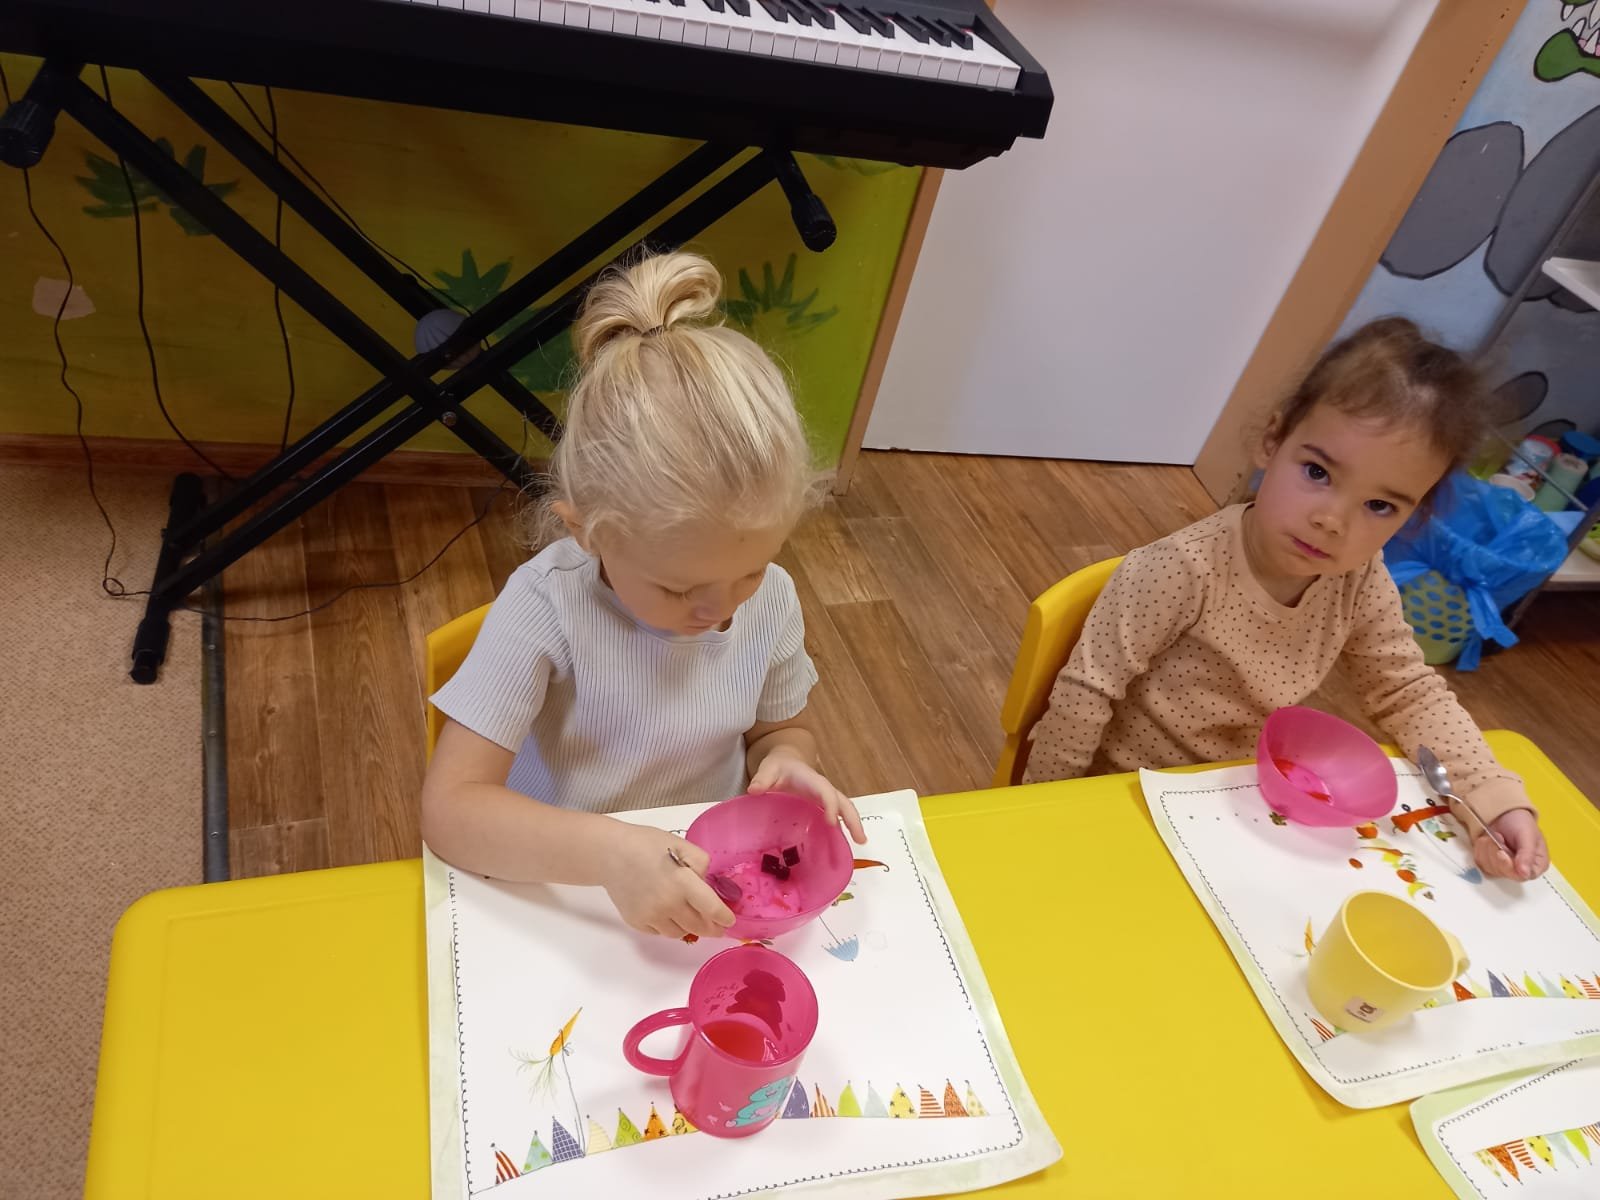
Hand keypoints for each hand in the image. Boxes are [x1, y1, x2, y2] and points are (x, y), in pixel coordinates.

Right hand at [601, 823, 735, 938]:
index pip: (711, 909)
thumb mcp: (681, 845)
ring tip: (690, 915)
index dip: (724, 917)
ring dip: (689, 927)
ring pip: (680, 933)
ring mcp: (651, 916)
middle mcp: (668, 904)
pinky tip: (667, 911)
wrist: (610, 854)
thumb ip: (701, 864)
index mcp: (682, 883)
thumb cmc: (647, 845)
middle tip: (718, 927)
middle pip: (698, 927)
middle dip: (712, 928)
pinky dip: (669, 925)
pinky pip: (661, 932)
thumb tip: (707, 884)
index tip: (730, 920)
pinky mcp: (638, 923)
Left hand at [749, 749, 866, 844]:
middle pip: (844, 803)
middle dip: (853, 819)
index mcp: (811, 780)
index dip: (831, 806)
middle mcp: (822, 789)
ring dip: (853, 826)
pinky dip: (840, 831)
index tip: (832, 823)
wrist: (786, 762)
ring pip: (844, 810)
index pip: (825, 792)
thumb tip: (754, 791)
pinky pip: (835, 818)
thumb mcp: (768, 768)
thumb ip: (762, 778)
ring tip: (861, 844)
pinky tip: (839, 848)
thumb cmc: (778, 766)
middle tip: (861, 840)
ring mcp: (824, 798)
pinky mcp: (821, 807)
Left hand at [1473, 808, 1548, 881]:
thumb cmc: (1520, 822)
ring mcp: (1504, 867)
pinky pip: (1480, 862)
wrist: (1503, 812)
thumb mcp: (1527, 835)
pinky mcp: (1490, 862)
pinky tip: (1487, 839)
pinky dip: (1481, 849)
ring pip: (1490, 868)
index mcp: (1537, 865)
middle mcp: (1521, 869)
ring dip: (1488, 848)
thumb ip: (1527, 855)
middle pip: (1504, 873)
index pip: (1523, 876)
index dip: (1509, 867)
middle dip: (1496, 852)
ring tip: (1495, 835)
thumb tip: (1525, 874)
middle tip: (1498, 836)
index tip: (1501, 852)